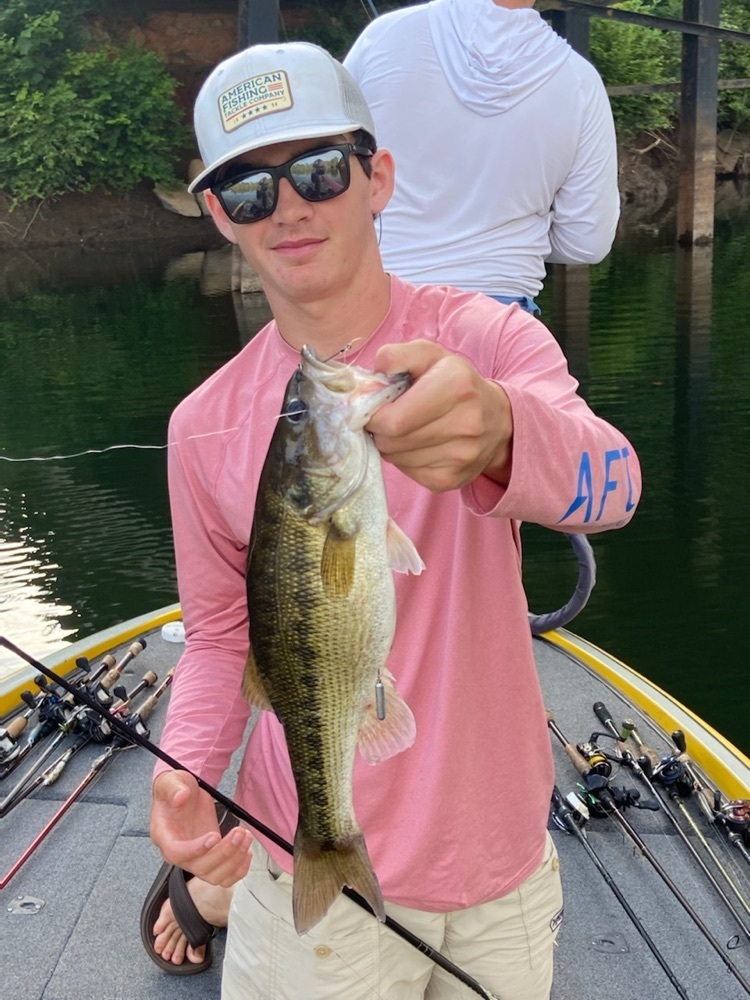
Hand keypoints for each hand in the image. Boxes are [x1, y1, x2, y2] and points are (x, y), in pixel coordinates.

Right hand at [151, 771, 252, 886]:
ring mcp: (195, 858)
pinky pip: (223, 876)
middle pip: (199, 868)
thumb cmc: (174, 788)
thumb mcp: (170, 781)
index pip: (176, 853)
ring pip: (214, 876)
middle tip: (239, 833)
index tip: (214, 836)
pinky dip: (238, 870)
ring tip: (246, 837)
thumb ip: (173, 788)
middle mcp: (179, 853)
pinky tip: (247, 852)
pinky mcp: (210, 857)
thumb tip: (181, 797)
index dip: (195, 850)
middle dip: (223, 853)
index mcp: (165, 836)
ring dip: (234, 861)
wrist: (184, 793)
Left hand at [367, 340, 512, 491]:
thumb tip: (372, 379)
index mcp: (456, 385)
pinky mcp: (453, 480)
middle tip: (389, 418)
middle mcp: (465, 423)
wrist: (499, 420)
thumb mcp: (430, 356)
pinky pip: (409, 473)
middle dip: (380, 430)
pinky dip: (405, 460)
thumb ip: (397, 356)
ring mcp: (461, 456)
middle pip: (391, 442)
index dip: (374, 416)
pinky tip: (420, 445)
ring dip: (392, 445)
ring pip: (396, 459)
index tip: (375, 408)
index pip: (394, 420)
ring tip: (408, 429)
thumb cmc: (456, 383)